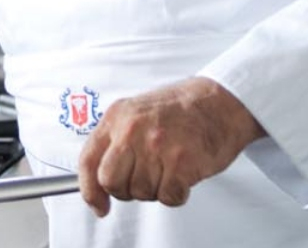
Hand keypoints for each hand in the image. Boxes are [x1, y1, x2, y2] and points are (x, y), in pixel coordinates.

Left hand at [76, 77, 265, 216]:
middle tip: (144, 180)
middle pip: (111, 182)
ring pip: (141, 193)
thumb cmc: (181, 107)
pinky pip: (168, 197)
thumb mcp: (137, 112)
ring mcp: (157, 146)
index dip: (90, 190)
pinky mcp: (182, 162)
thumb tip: (99, 180)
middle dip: (125, 190)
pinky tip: (183, 175)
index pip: (88, 161)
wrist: (219, 101)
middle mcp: (133, 130)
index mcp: (118, 117)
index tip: (99, 204)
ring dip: (155, 189)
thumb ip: (115, 141)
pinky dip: (176, 194)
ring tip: (169, 168)